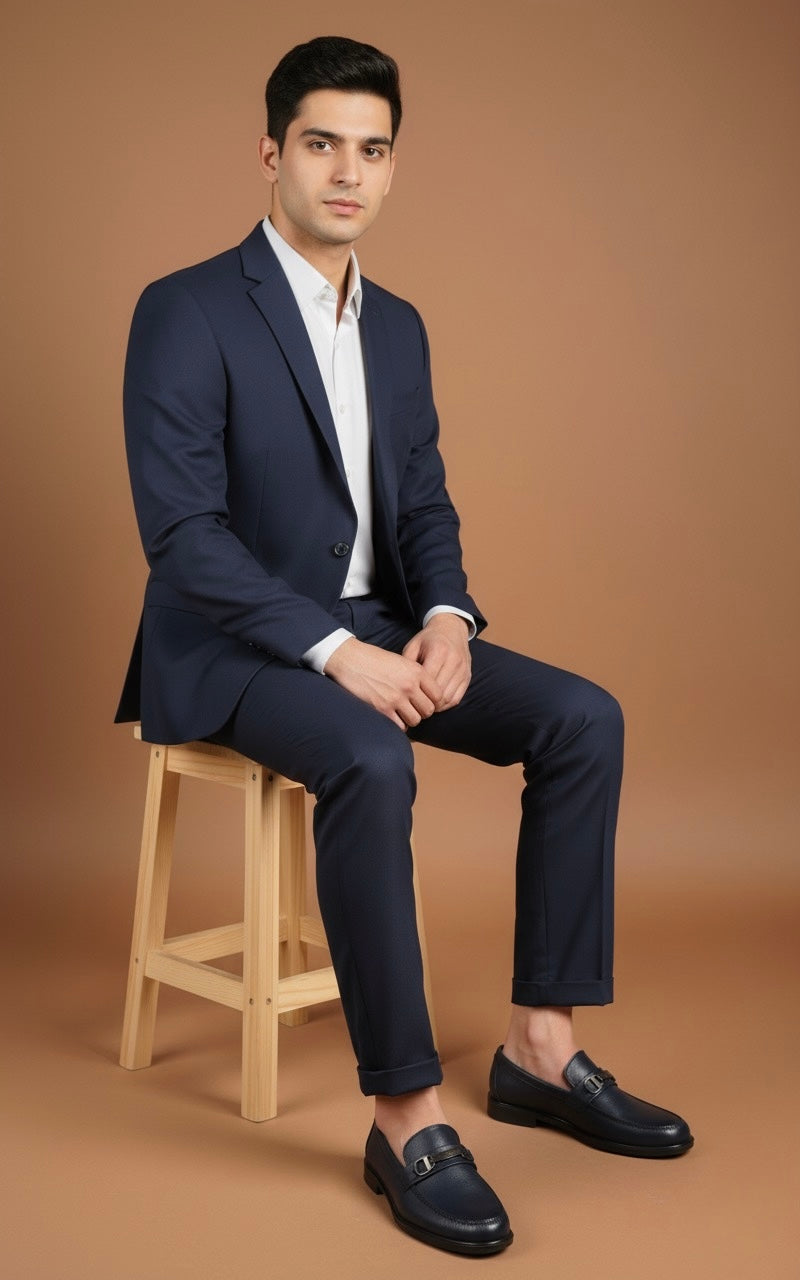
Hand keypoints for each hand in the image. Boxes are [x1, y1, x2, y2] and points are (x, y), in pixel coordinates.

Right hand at [324, 637, 442, 729]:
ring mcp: (396, 698)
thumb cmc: (374, 659)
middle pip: (428, 710)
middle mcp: (409, 685)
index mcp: (417, 671)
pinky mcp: (382, 708)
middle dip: (422, 712)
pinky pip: (399, 726)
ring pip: (415, 720)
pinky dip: (397, 724)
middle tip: (412, 709)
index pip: (438, 695)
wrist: (350, 659)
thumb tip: (425, 695)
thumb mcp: (401, 661)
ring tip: (401, 713)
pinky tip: (392, 717)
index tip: (424, 702)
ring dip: (409, 719)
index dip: (433, 702)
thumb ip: (415, 677)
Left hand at [402, 613, 471, 711]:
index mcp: (439, 650)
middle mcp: (454, 661)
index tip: (407, 696)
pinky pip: (456, 699)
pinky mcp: (467, 677)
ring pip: (448, 698)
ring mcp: (463, 670)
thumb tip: (401, 686)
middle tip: (414, 704)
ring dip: (435, 706)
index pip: (428, 680)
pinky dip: (445, 705)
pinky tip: (435, 702)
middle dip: (425, 701)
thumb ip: (407, 664)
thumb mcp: (413, 646)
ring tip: (423, 704)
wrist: (451, 630)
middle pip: (439, 692)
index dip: (417, 692)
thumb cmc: (428, 640)